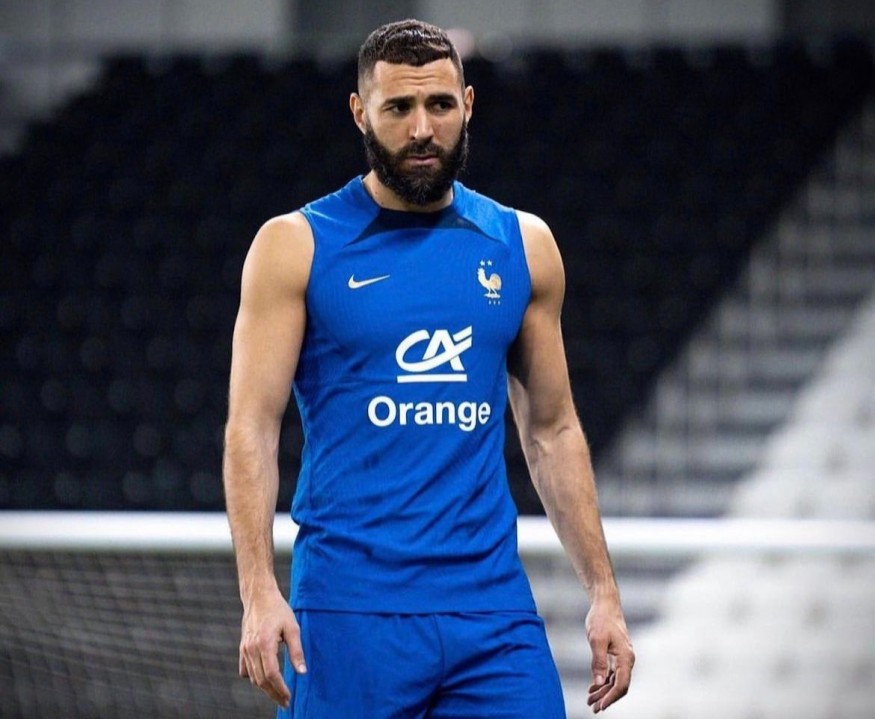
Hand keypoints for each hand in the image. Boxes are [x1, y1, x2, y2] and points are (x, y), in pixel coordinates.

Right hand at [239, 588, 306, 707]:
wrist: (259, 596)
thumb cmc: (278, 610)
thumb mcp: (292, 628)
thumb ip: (297, 651)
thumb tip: (302, 672)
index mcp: (265, 643)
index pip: (271, 674)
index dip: (280, 689)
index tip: (289, 698)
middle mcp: (252, 649)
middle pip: (261, 680)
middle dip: (273, 694)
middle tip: (286, 702)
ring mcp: (245, 649)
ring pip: (252, 677)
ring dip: (264, 689)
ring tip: (278, 694)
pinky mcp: (242, 648)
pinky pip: (245, 670)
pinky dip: (254, 678)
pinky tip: (264, 680)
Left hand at [585, 599, 633, 712]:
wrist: (605, 604)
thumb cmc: (601, 619)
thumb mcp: (596, 640)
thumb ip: (598, 662)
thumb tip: (599, 682)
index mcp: (626, 657)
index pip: (622, 684)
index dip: (611, 697)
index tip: (600, 706)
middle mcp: (627, 659)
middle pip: (619, 685)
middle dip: (606, 698)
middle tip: (592, 707)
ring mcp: (622, 658)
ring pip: (614, 681)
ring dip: (603, 691)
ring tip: (589, 700)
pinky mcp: (615, 655)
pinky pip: (611, 673)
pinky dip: (602, 682)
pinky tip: (592, 688)